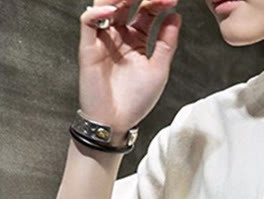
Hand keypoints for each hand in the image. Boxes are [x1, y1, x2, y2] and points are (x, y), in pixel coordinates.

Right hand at [79, 0, 182, 133]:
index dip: (158, 3)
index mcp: (135, 39)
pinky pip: (87, 22)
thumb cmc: (135, 100)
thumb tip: (175, 16)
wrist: (116, 122)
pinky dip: (97, 12)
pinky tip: (112, 10)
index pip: (145, 11)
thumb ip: (166, 42)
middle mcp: (118, 35)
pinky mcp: (88, 47)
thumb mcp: (158, 69)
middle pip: (126, 3)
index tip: (172, 1)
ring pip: (106, 5)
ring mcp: (103, 39)